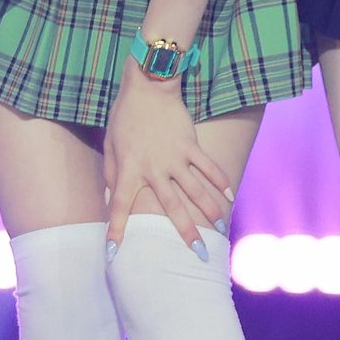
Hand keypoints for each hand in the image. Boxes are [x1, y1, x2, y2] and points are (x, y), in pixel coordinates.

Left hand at [102, 65, 232, 256]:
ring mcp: (174, 156)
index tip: (114, 253)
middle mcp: (154, 167)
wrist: (148, 86)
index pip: (120, 206)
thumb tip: (109, 201)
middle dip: (185, 231)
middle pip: (171, 206)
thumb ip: (112, 175)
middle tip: (198, 253)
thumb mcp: (110, 145)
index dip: (116, 230)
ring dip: (209, 210)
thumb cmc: (125, 117)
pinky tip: (229, 196)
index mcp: (130, 169)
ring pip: (195, 189)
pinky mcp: (189, 144)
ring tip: (221, 228)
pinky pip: (207, 165)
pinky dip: (219, 180)